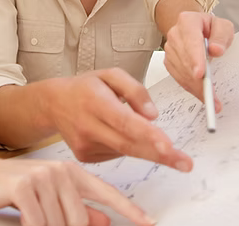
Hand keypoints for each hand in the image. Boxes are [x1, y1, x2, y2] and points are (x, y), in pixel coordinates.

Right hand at [0, 155, 154, 225]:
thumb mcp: (52, 196)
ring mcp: (44, 177)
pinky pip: (38, 222)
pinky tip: (26, 223)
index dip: (129, 210)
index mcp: (73, 173)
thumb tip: (104, 221)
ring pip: (58, 224)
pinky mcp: (25, 186)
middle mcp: (62, 172)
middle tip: (49, 225)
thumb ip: (79, 208)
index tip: (148, 222)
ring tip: (33, 221)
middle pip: (79, 220)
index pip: (108, 193)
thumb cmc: (18, 186)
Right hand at [41, 68, 192, 170]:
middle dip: (160, 155)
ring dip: (147, 149)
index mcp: (95, 101)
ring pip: (125, 150)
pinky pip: (116, 153)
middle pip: (128, 144)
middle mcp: (88, 125)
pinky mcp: (85, 157)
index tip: (168, 146)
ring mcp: (84, 145)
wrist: (53, 103)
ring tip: (164, 147)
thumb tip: (153, 115)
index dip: (147, 134)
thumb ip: (134, 90)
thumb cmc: (85, 87)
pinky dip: (128, 146)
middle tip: (185, 163)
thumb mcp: (110, 74)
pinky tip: (122, 134)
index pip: (124, 121)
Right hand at [163, 11, 233, 104]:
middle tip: (212, 97)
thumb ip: (222, 36)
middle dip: (199, 80)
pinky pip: (178, 77)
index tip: (200, 74)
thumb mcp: (223, 26)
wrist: (197, 29)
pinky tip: (201, 94)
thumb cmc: (211, 28)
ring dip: (196, 88)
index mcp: (188, 21)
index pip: (191, 40)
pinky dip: (191, 88)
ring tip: (212, 100)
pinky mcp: (169, 61)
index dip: (195, 58)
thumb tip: (216, 50)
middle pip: (186, 60)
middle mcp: (175, 34)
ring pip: (181, 72)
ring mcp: (170, 48)